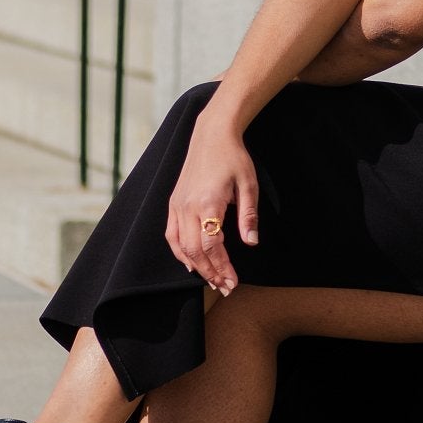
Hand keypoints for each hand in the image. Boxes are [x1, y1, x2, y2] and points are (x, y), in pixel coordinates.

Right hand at [165, 116, 259, 293]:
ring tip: (211, 279)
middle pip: (194, 251)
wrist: (211, 135)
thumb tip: (251, 243)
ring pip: (180, 246)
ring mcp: (177, 205)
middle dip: (210, 273)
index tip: (233, 281)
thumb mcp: (248, 185)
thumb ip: (248, 216)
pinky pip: (172, 235)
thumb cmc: (233, 158)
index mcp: (208, 202)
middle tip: (225, 287)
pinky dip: (180, 252)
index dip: (222, 267)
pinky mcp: (173, 203)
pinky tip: (191, 263)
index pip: (211, 245)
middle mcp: (188, 206)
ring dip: (195, 266)